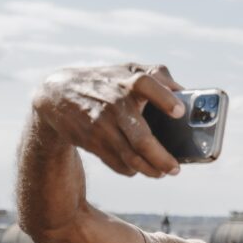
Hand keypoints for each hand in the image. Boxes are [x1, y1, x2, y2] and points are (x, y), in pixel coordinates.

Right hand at [32, 63, 185, 176]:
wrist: (58, 95)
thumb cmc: (105, 82)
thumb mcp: (127, 70)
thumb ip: (157, 75)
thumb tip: (183, 91)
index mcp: (127, 82)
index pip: (146, 85)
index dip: (165, 98)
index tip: (180, 112)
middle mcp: (115, 104)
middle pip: (141, 138)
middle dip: (161, 158)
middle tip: (175, 169)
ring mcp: (102, 126)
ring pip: (130, 157)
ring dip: (149, 170)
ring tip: (162, 172)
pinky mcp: (92, 142)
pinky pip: (116, 163)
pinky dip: (130, 169)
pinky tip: (139, 168)